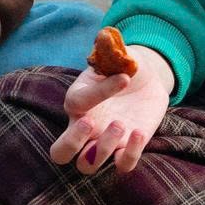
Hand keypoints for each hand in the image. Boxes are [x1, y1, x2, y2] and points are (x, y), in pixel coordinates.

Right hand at [44, 47, 171, 174]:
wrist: (146, 81)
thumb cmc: (124, 66)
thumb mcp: (118, 55)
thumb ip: (111, 49)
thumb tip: (106, 38)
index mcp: (77, 100)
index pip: (76, 102)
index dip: (99, 92)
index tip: (125, 77)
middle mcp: (83, 126)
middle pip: (59, 153)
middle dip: (71, 144)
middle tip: (89, 124)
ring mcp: (103, 142)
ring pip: (87, 165)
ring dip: (102, 149)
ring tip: (121, 124)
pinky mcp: (125, 149)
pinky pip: (121, 166)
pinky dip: (130, 155)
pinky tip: (139, 133)